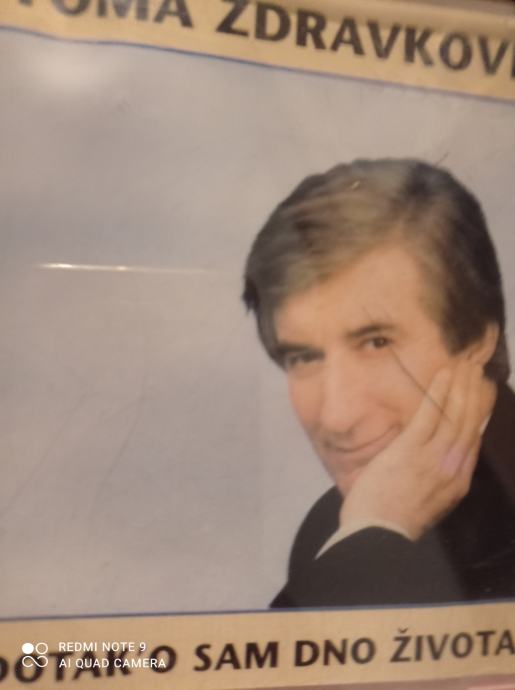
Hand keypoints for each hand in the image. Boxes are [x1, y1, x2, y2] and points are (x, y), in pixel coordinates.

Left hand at [339, 361, 489, 540]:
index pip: (472, 440)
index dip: (479, 413)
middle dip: (474, 393)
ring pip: (455, 415)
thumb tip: (432, 456)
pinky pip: (430, 414)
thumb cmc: (391, 521)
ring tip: (464, 365)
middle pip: (469, 423)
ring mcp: (434, 458)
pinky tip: (443, 374)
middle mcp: (452, 468)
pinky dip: (439, 392)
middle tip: (476, 369)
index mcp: (456, 482)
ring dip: (461, 386)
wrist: (376, 536)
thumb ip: (434, 479)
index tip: (482, 393)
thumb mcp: (426, 502)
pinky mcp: (411, 450)